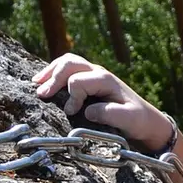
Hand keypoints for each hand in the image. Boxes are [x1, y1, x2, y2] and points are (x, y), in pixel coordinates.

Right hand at [32, 54, 167, 146]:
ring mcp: (93, 74)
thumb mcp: (128, 119)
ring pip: (67, 62)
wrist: (146, 120)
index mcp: (106, 80)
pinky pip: (68, 69)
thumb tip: (86, 111)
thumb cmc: (138, 120)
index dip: (72, 96)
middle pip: (70, 63)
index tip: (70, 111)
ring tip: (36, 83)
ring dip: (51, 71)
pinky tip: (43, 81)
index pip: (79, 81)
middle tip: (40, 94)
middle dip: (53, 77)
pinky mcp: (89, 80)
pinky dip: (54, 73)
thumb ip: (109, 114)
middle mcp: (98, 72)